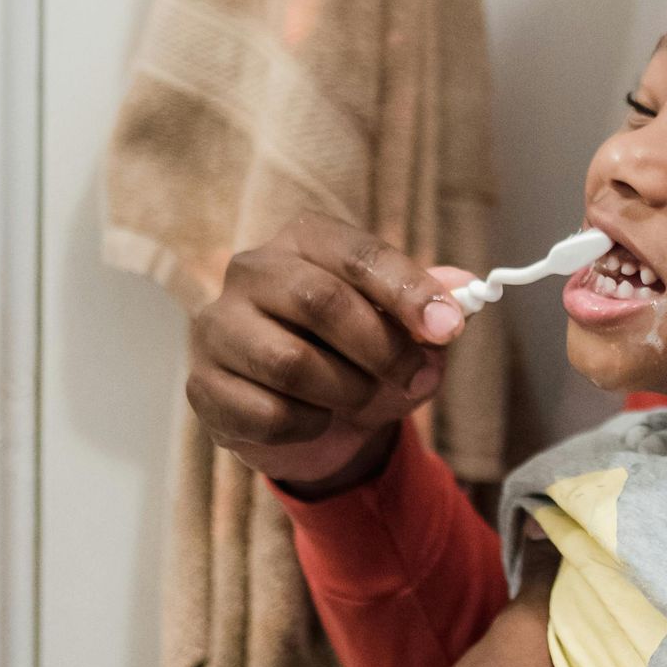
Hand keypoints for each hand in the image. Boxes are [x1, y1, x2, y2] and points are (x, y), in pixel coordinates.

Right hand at [186, 214, 471, 491]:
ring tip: (361, 398)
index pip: (357, 253)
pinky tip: (314, 419)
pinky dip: (309, 427)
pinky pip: (267, 414)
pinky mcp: (203, 385)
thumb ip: (435, 304)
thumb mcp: (409, 329)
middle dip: (381, 349)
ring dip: (347, 391)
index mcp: (305, 239)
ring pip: (291, 362)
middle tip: (414, 377)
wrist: (317, 422)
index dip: (407, 291)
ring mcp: (218, 327)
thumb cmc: (362, 357)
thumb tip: (463, 288)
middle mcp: (252, 271)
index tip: (447, 328)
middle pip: (319, 301)